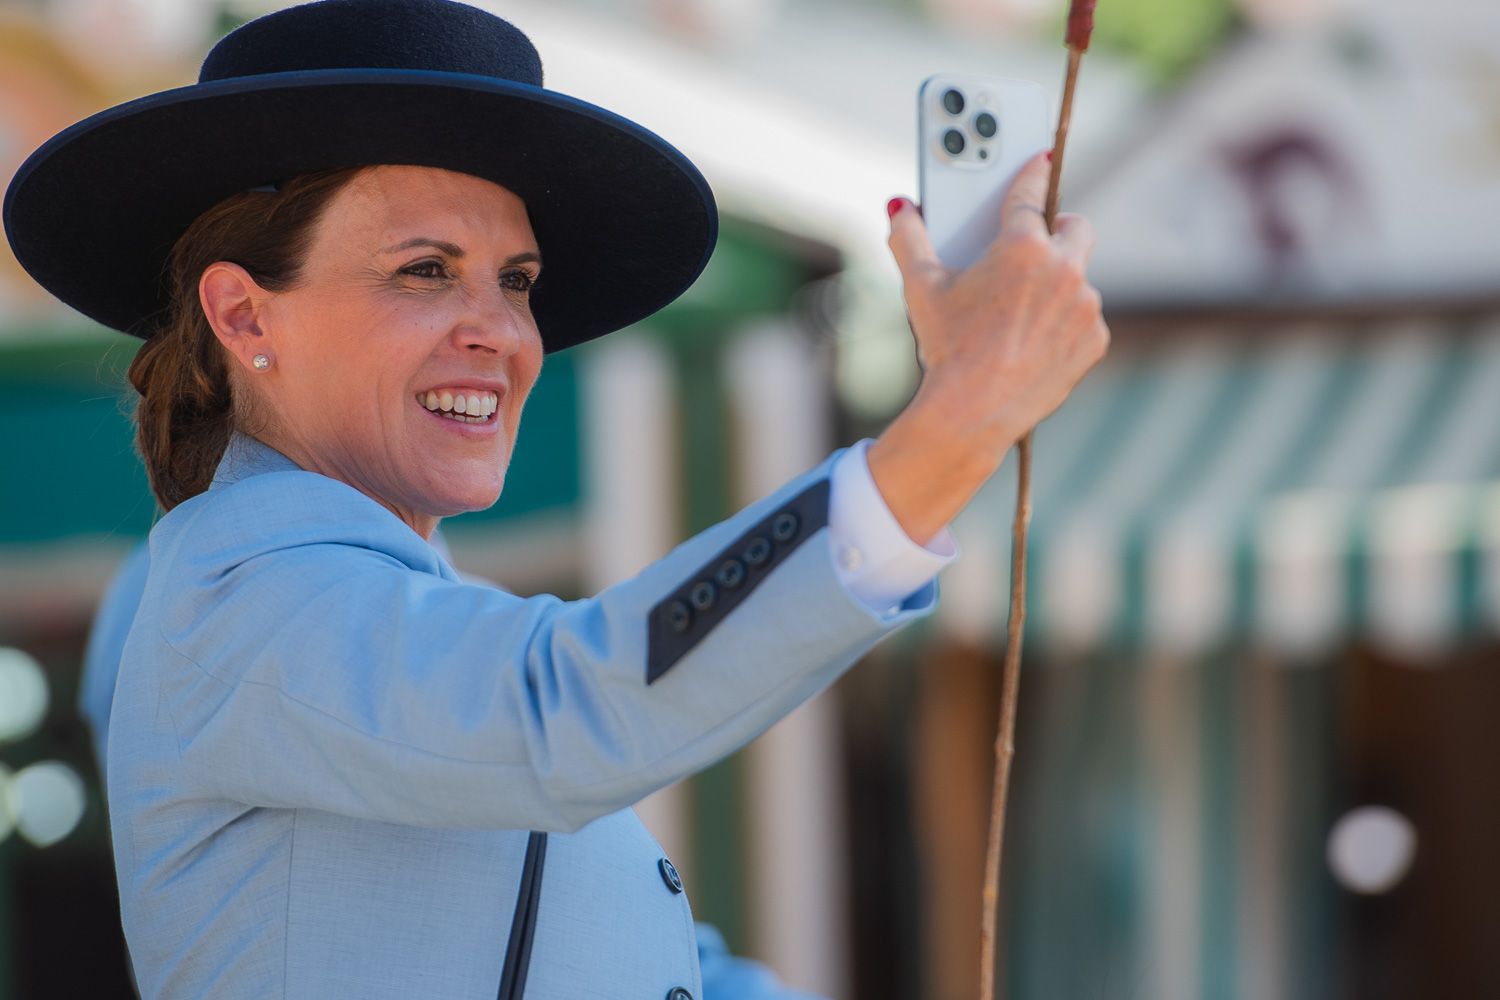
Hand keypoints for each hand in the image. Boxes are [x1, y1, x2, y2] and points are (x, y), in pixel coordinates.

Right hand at [867, 152, 1108, 544]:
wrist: (972, 412)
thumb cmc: (947, 346)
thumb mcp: (922, 289)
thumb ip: (910, 239)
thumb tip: (899, 208)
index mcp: (1022, 246)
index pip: (1031, 194)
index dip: (1032, 174)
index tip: (1040, 159)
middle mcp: (1063, 269)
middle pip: (1074, 227)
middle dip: (1057, 227)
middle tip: (1034, 239)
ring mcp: (1084, 305)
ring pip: (1078, 277)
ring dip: (1058, 282)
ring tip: (1021, 307)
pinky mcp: (1094, 338)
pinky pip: (1083, 318)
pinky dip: (1064, 323)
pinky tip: (1033, 339)